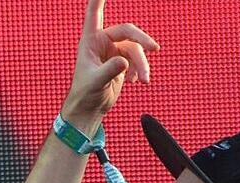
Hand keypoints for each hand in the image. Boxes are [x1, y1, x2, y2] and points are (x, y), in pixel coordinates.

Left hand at [61, 0, 159, 132]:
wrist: (89, 110)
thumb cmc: (84, 95)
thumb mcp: (95, 82)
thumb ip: (109, 70)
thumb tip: (124, 62)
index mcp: (90, 42)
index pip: (94, 14)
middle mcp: (102, 43)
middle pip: (128, 32)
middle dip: (142, 41)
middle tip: (155, 49)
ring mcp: (113, 52)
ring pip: (136, 50)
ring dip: (143, 64)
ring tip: (144, 80)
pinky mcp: (122, 62)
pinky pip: (138, 59)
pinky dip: (141, 69)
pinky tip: (138, 80)